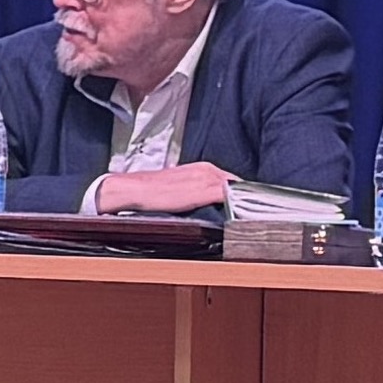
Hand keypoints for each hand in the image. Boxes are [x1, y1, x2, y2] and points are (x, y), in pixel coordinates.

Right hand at [92, 163, 232, 214]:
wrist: (135, 189)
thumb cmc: (152, 190)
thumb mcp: (180, 184)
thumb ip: (197, 188)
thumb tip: (210, 200)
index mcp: (203, 167)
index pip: (232, 181)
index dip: (240, 194)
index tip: (245, 205)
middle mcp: (209, 170)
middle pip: (239, 185)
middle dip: (244, 198)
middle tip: (247, 211)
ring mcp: (209, 180)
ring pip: (238, 190)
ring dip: (243, 202)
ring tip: (245, 215)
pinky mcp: (207, 191)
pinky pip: (231, 198)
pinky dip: (237, 205)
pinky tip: (237, 215)